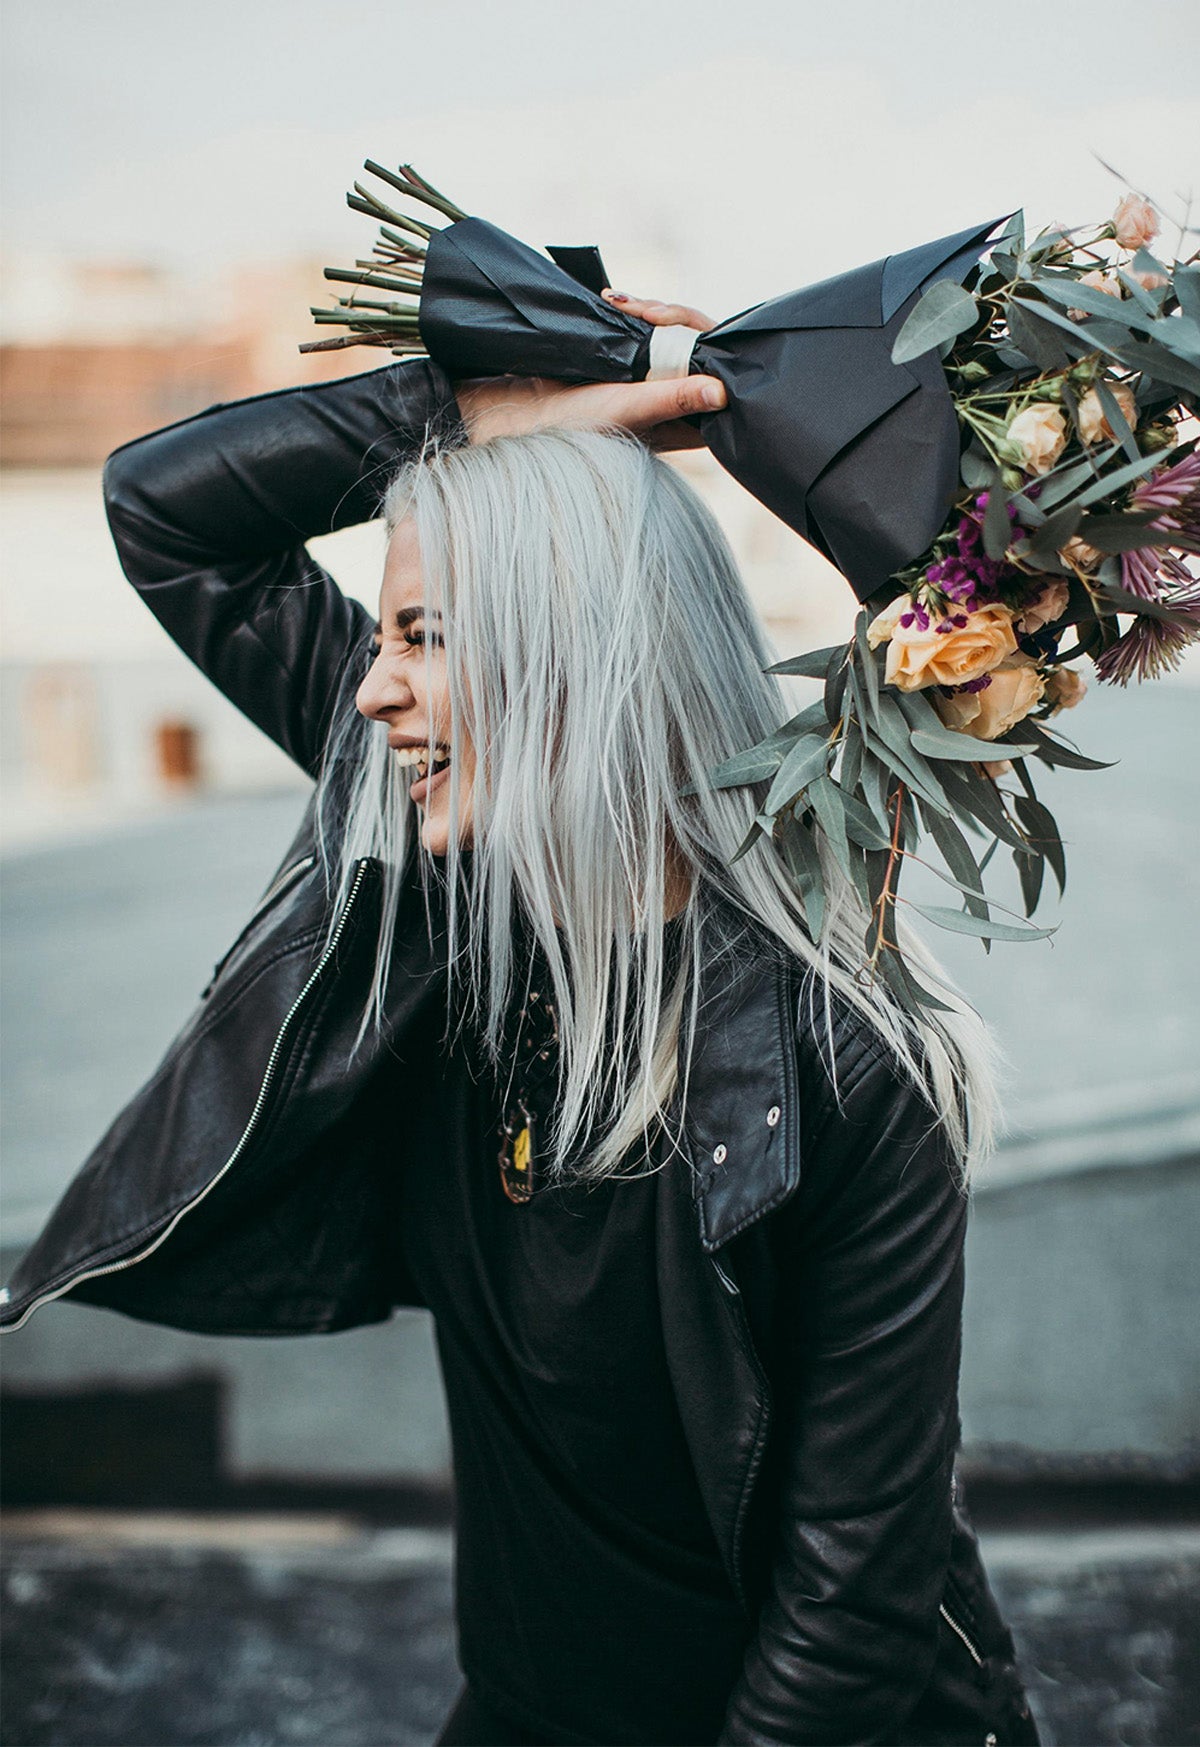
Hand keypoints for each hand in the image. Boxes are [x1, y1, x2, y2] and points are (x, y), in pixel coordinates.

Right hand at [455, 291, 722, 450]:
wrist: (523, 410)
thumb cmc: (575, 422)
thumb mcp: (629, 407)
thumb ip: (676, 399)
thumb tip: (726, 393)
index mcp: (682, 422)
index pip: (723, 384)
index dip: (716, 353)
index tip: (691, 333)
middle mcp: (673, 402)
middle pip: (703, 350)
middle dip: (679, 320)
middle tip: (646, 310)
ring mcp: (653, 380)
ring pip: (678, 334)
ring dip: (655, 310)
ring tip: (620, 301)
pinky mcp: (632, 361)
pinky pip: (652, 327)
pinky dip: (638, 310)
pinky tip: (615, 300)